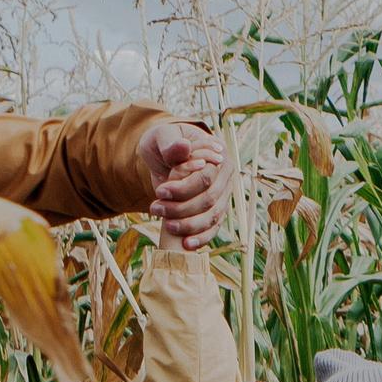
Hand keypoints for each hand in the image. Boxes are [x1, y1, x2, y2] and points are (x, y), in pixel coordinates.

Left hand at [138, 121, 228, 247]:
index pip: (206, 176)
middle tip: (155, 208)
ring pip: (212, 216)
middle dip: (182, 208)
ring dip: (189, 225)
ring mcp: (223, 195)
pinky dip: (201, 238)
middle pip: (210, 199)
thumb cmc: (164, 143)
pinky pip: (213, 228)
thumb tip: (184, 147)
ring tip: (166, 226)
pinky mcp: (217, 210)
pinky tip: (186, 245)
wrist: (165, 157)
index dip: (184, 187)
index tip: (160, 192)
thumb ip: (170, 142)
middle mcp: (225, 175)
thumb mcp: (161, 136)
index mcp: (218, 153)